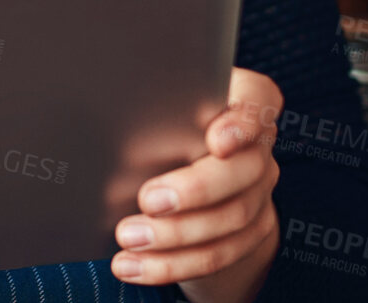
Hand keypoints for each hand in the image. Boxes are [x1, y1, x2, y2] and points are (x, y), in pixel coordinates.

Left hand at [110, 68, 281, 302]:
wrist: (187, 175)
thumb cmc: (164, 122)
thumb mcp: (160, 108)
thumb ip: (153, 108)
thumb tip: (107, 115)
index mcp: (243, 102)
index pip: (258, 103)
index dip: (242, 123)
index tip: (215, 141)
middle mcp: (259, 148)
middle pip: (245, 169)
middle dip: (196, 189)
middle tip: (147, 200)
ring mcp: (259, 193)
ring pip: (232, 219)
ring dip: (176, 235)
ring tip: (129, 238)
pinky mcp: (250, 233)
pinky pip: (217, 255)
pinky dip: (171, 264)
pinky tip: (133, 265)